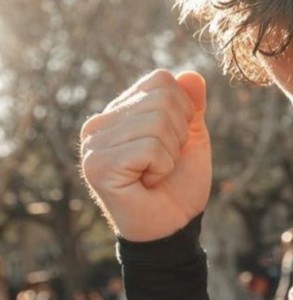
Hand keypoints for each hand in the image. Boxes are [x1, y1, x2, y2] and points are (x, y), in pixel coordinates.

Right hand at [80, 70, 211, 241]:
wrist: (174, 226)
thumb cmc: (179, 182)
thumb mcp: (191, 136)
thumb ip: (191, 104)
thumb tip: (191, 73)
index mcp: (118, 112)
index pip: (161, 80)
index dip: (184, 109)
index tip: (174, 140)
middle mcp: (98, 124)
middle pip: (162, 98)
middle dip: (179, 133)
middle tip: (164, 162)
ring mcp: (93, 145)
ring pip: (157, 122)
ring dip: (170, 153)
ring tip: (154, 173)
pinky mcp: (97, 166)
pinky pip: (150, 147)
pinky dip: (162, 167)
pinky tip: (147, 183)